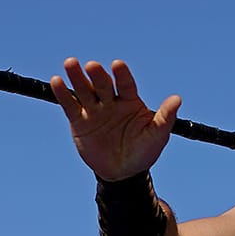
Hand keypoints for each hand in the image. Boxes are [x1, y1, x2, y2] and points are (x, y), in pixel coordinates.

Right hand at [53, 58, 181, 181]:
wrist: (123, 172)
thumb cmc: (144, 151)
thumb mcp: (157, 135)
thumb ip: (165, 117)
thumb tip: (178, 99)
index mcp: (130, 101)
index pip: (126, 85)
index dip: (122, 75)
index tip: (118, 65)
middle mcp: (111, 101)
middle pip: (102, 85)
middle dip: (97, 75)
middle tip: (92, 66)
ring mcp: (94, 110)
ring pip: (84, 90)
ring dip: (77, 77)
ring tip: (70, 63)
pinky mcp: (79, 120)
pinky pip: (70, 105)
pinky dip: (63, 93)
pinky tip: (56, 80)